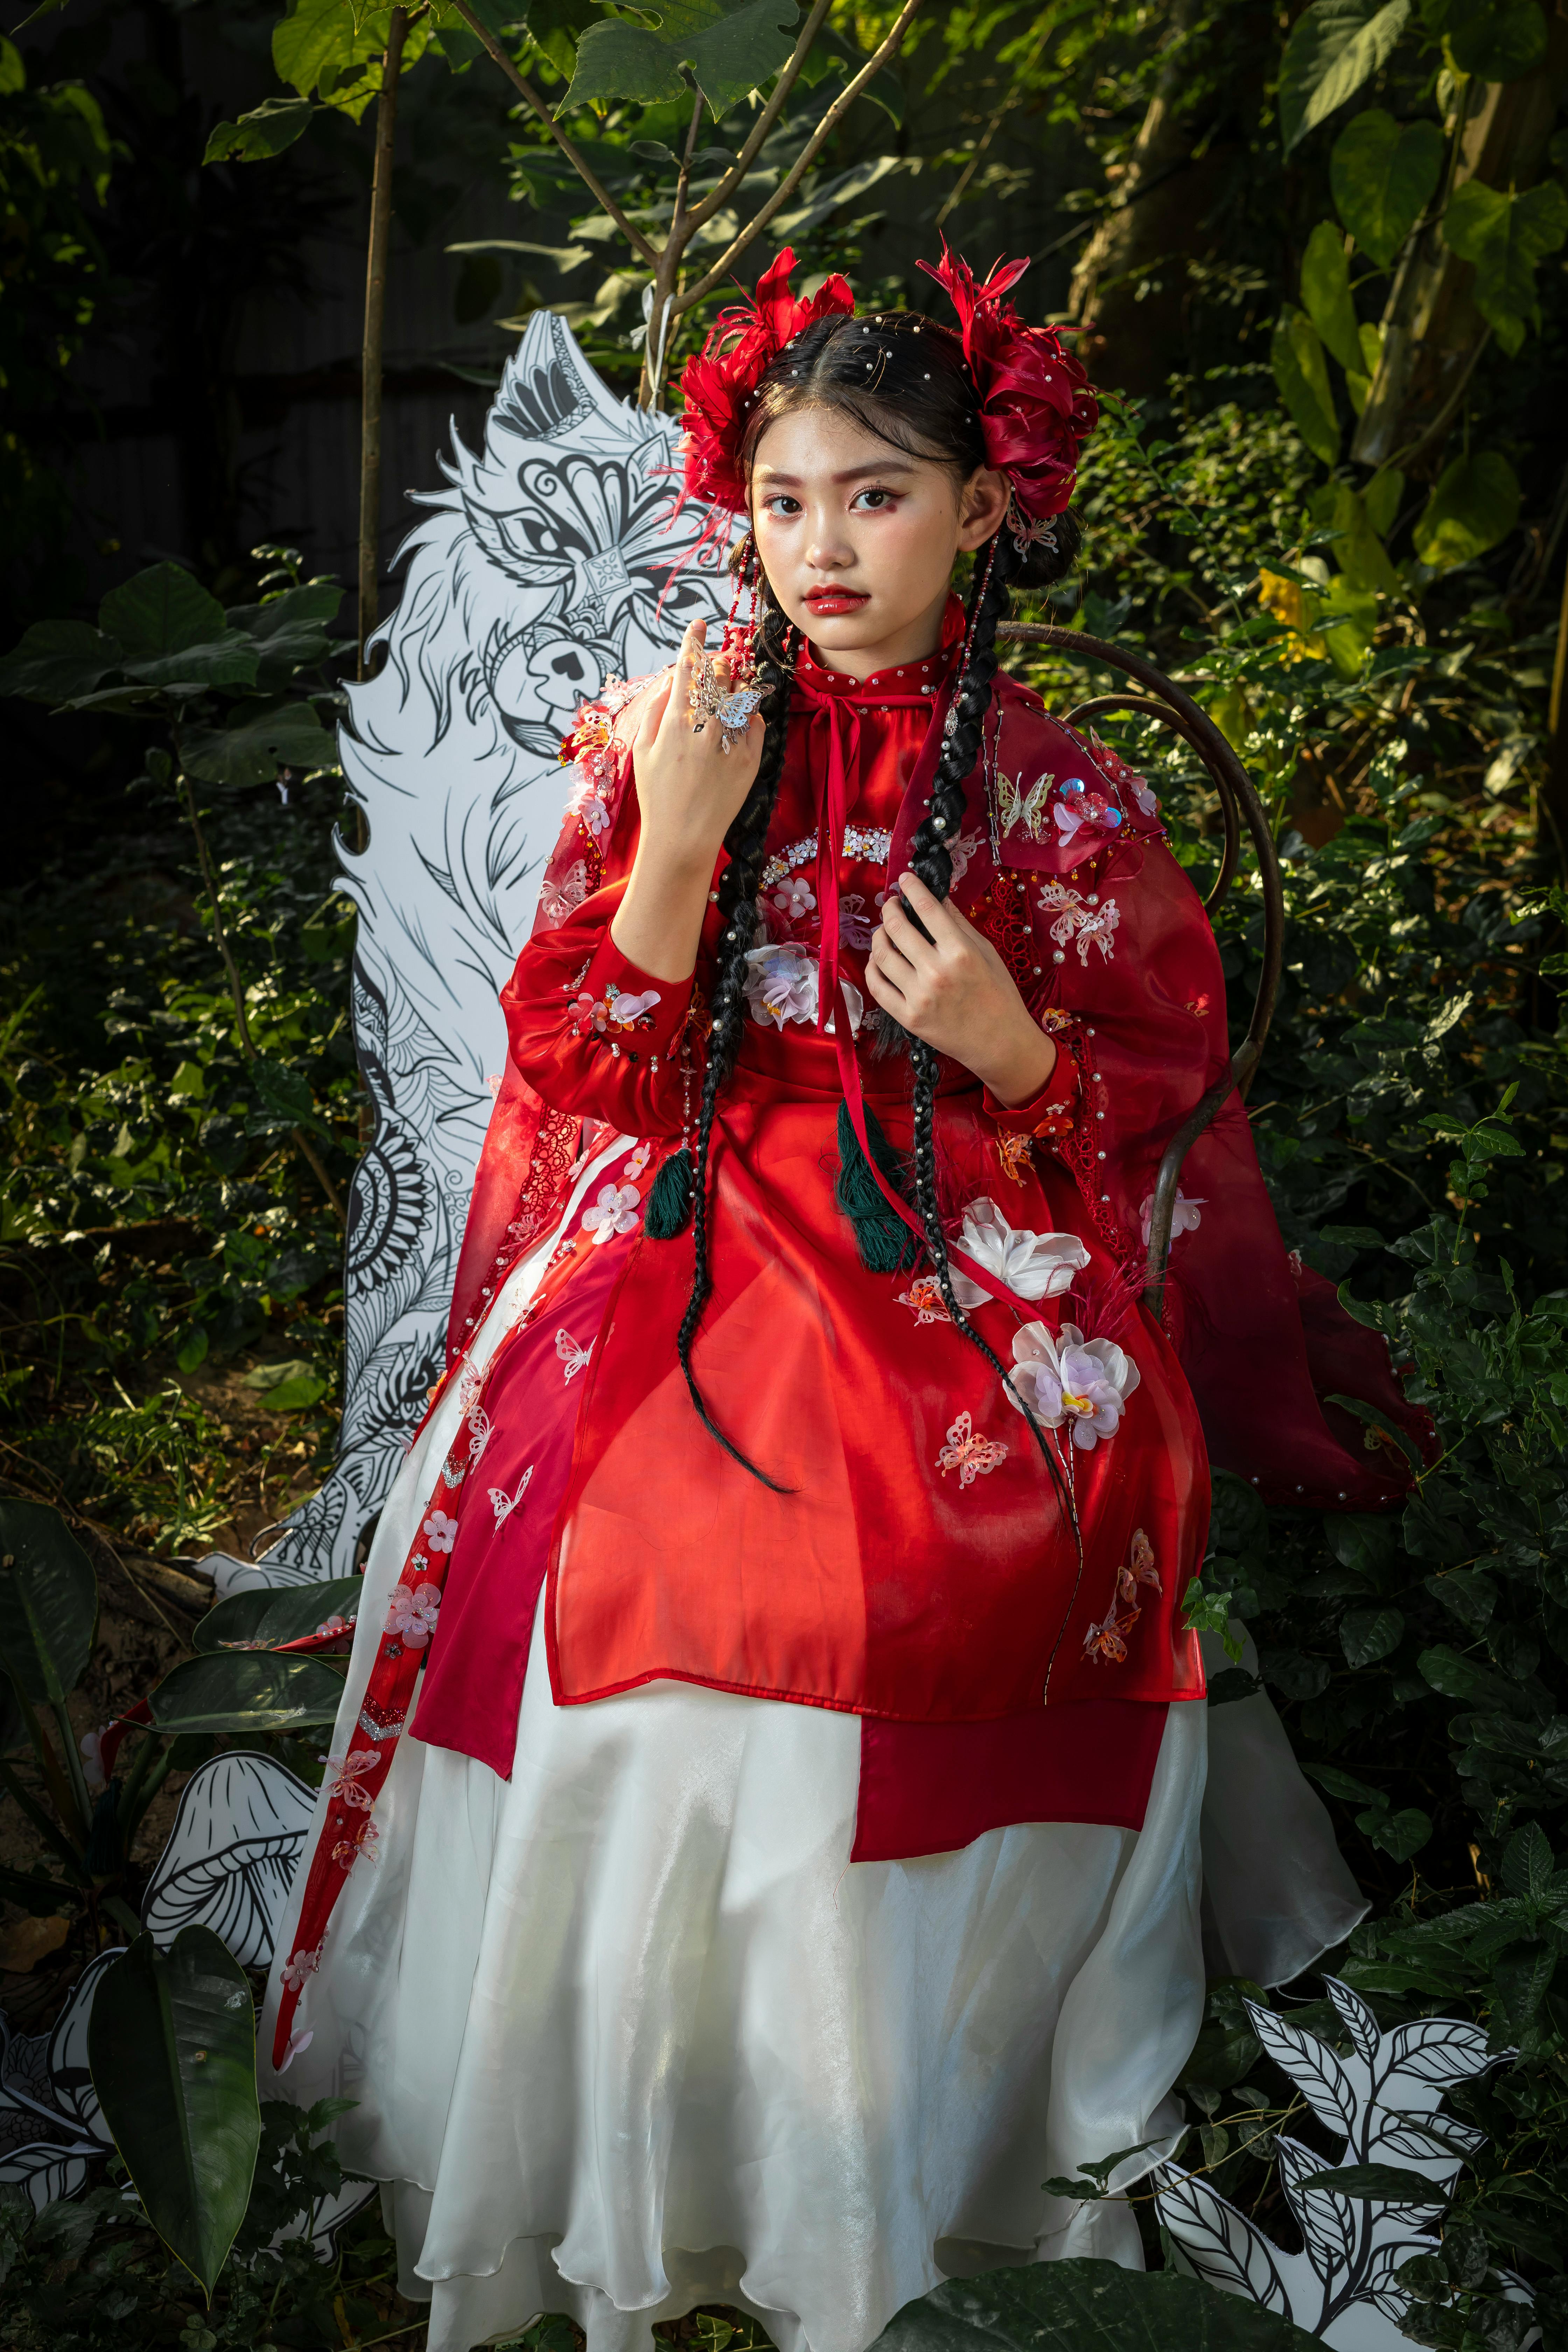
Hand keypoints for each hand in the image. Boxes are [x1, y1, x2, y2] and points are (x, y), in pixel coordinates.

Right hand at [611, 623, 765, 982]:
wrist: (682, 839)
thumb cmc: (657, 796)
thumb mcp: (644, 751)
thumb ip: (657, 712)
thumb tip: (672, 683)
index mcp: (674, 724)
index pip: (686, 670)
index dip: (693, 642)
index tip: (700, 625)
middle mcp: (704, 729)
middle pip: (719, 677)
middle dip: (720, 663)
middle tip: (720, 661)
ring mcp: (730, 745)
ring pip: (741, 697)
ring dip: (737, 685)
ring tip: (731, 688)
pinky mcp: (750, 761)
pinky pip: (756, 724)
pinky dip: (751, 714)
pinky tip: (743, 717)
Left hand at [866, 870, 1056, 1107]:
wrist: (1000, 1042)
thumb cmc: (999, 994)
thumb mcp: (986, 953)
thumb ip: (959, 924)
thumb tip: (937, 898)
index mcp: (960, 952)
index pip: (927, 909)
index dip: (912, 888)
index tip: (905, 879)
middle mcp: (936, 972)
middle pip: (897, 928)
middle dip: (890, 909)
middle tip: (892, 904)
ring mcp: (918, 996)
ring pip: (881, 955)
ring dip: (879, 936)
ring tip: (884, 930)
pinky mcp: (907, 1017)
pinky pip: (877, 985)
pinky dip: (873, 967)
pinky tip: (879, 959)